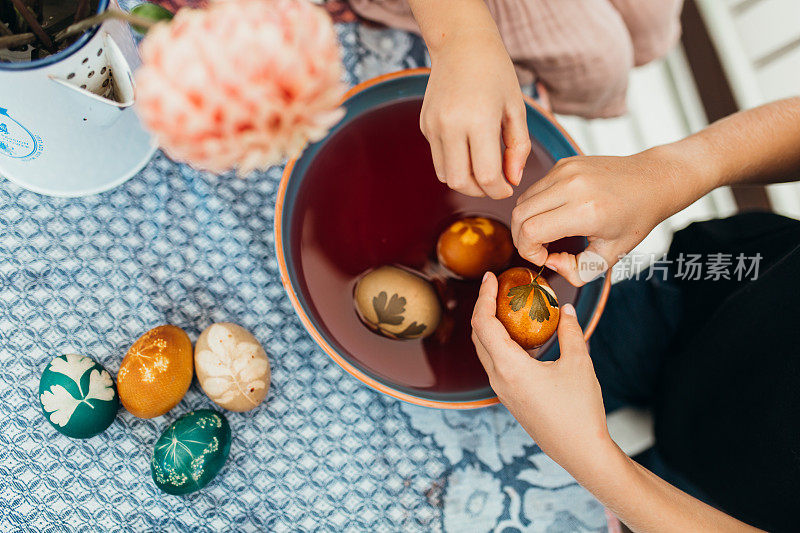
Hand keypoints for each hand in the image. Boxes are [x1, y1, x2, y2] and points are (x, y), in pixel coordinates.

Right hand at [420, 31, 530, 198]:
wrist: (461, 43)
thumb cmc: (495, 72)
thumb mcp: (516, 108)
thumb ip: (518, 147)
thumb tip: (513, 180)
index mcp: (479, 119)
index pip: (487, 175)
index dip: (500, 190)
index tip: (509, 188)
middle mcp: (450, 125)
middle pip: (461, 183)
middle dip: (481, 192)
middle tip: (496, 185)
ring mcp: (433, 126)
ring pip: (445, 175)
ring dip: (465, 181)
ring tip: (483, 170)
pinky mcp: (425, 125)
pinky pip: (438, 158)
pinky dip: (454, 162)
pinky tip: (468, 147)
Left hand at [470, 272, 613, 472]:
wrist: (580, 452)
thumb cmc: (580, 410)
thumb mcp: (579, 364)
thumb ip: (571, 331)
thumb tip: (565, 309)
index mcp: (509, 368)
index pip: (483, 324)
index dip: (483, 296)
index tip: (490, 277)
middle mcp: (498, 379)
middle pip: (477, 335)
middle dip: (483, 306)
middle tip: (497, 286)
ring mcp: (501, 391)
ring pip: (484, 351)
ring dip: (489, 325)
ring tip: (505, 306)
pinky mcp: (510, 398)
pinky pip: (495, 363)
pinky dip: (498, 343)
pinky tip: (519, 336)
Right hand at [510, 148, 708, 285]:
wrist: (653, 180)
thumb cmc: (634, 220)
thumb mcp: (611, 256)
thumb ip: (577, 271)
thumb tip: (550, 262)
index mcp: (586, 210)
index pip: (531, 231)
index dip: (528, 250)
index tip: (544, 258)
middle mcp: (572, 186)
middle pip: (519, 215)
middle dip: (521, 239)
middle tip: (539, 249)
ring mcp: (566, 170)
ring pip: (523, 200)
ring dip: (526, 222)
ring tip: (547, 234)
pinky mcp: (564, 163)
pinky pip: (535, 189)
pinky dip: (536, 207)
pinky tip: (555, 216)